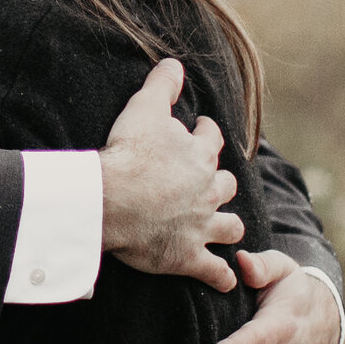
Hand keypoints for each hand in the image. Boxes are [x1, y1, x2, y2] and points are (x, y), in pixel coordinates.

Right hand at [100, 58, 242, 291]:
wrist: (113, 199)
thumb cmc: (128, 153)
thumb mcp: (144, 108)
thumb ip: (162, 84)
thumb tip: (175, 63)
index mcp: (200, 156)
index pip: (213, 140)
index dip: (207, 135)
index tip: (200, 131)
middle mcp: (208, 191)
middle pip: (227, 186)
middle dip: (221, 184)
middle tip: (209, 185)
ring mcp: (202, 226)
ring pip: (231, 228)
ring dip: (229, 228)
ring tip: (224, 230)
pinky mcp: (189, 257)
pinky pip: (216, 272)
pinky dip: (222, 277)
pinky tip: (226, 280)